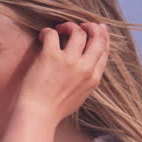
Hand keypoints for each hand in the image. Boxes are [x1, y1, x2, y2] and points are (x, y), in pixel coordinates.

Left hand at [2, 22, 109, 141]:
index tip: (97, 28)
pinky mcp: (50, 57)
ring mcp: (69, 61)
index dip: (102, 36)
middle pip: (97, 37)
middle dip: (91, 26)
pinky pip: (53, 34)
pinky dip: (49, 31)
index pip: (104, 50)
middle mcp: (85, 68)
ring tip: (60, 29)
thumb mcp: (80, 97)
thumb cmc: (54, 110)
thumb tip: (87, 67)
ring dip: (69, 26)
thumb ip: (86, 80)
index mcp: (93, 78)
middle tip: (80, 25)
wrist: (38, 116)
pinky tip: (43, 35)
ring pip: (78, 31)